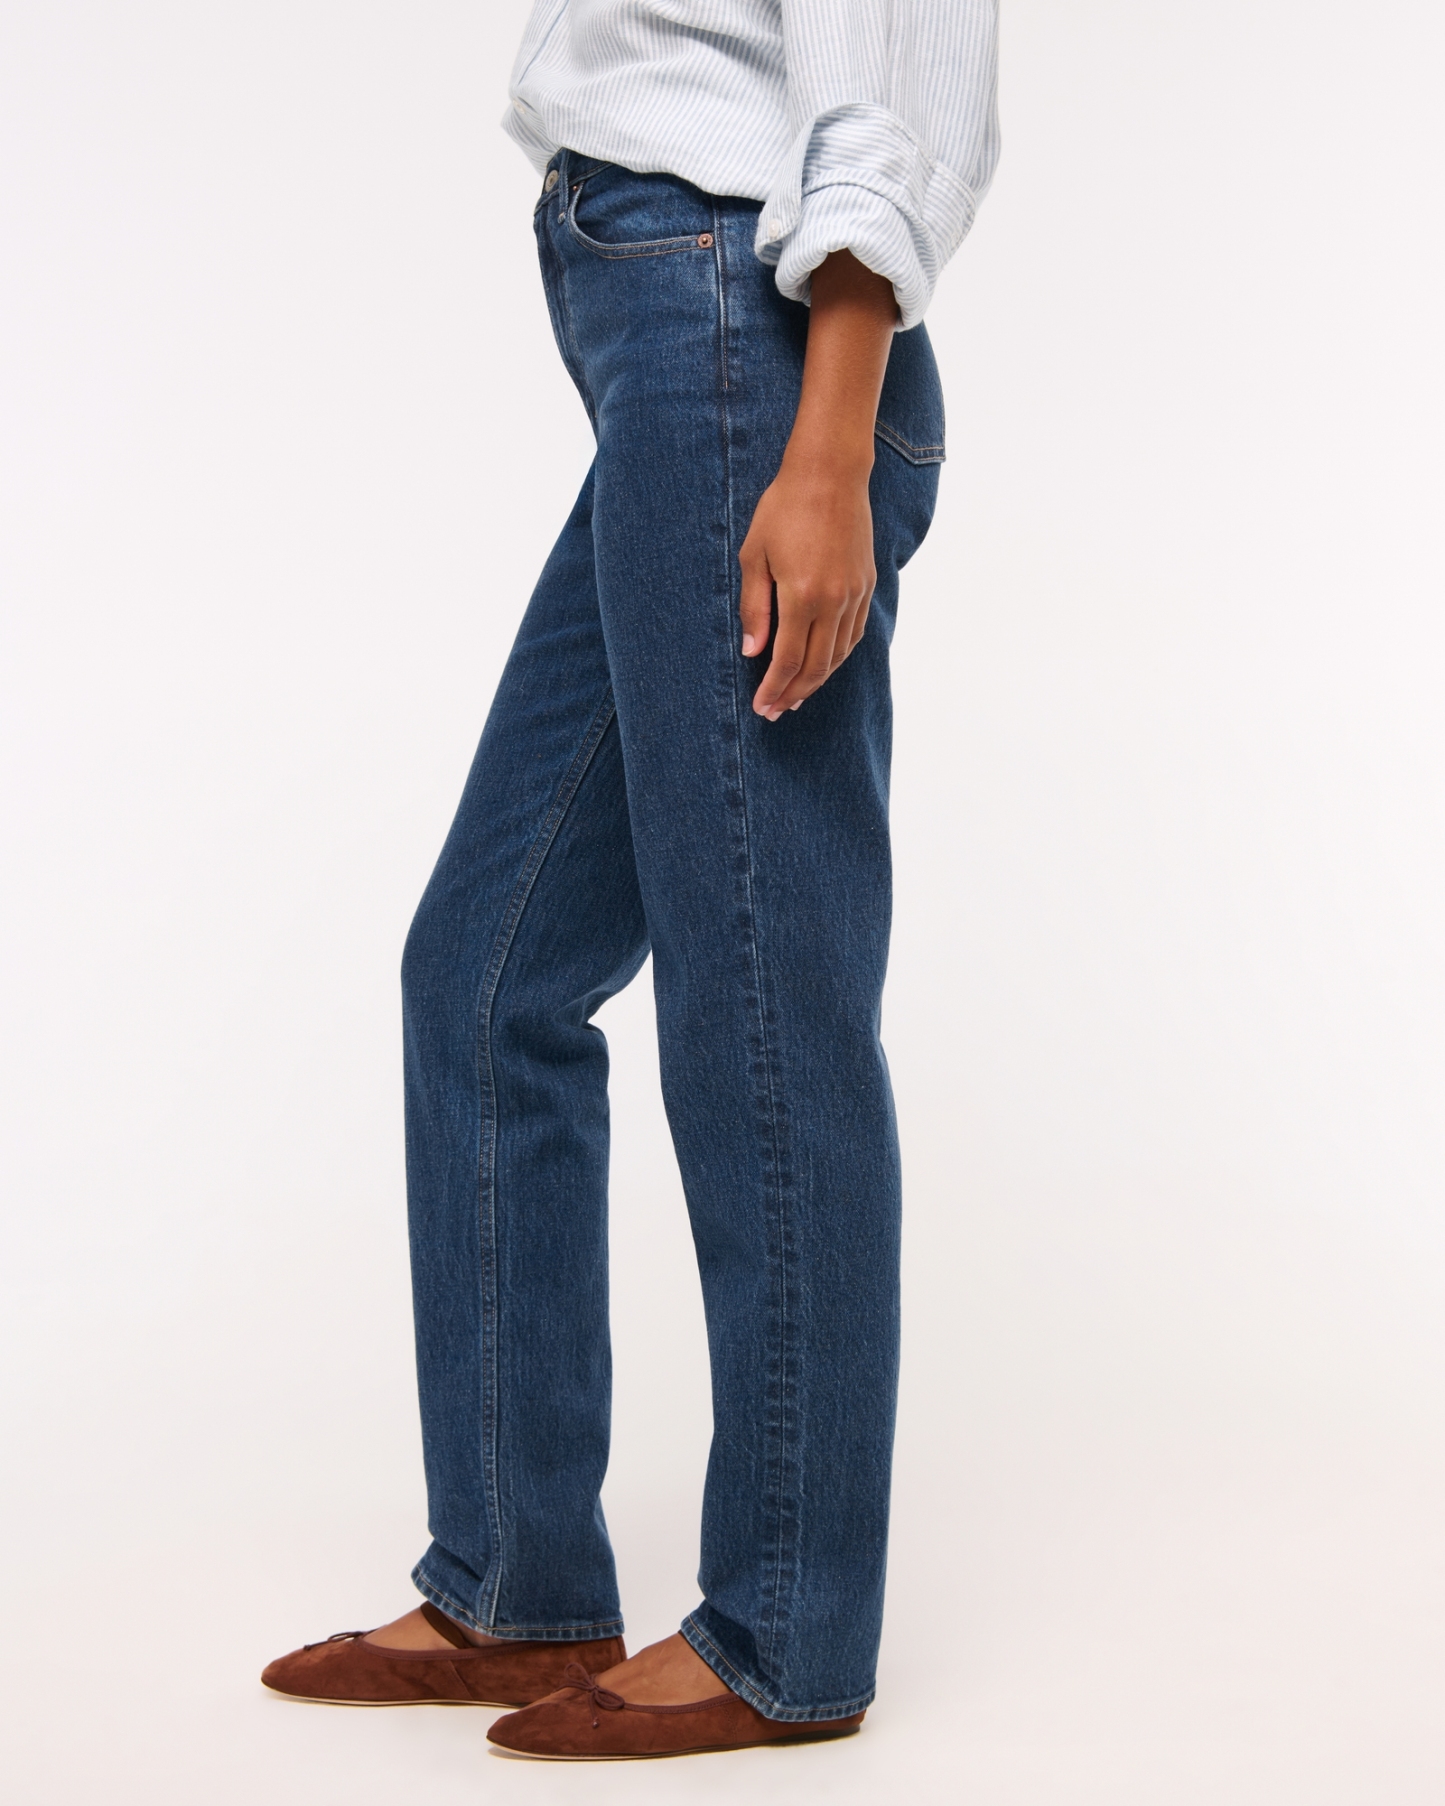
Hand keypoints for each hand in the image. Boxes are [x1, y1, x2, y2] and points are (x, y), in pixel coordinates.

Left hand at [739, 448, 875, 719]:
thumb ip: (755, 607)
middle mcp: (834, 601)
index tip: (761, 707)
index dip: (774, 689)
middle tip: (775, 711)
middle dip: (793, 694)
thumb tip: (753, 652)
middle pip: (816, 667)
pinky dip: (837, 657)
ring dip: (817, 681)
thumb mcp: (754, 556)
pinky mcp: (867, 585)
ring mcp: (854, 594)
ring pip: (838, 655)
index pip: (788, 660)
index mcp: (802, 595)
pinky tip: (823, 664)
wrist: (830, 474)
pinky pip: (853, 634)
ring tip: (797, 695)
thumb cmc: (783, 509)